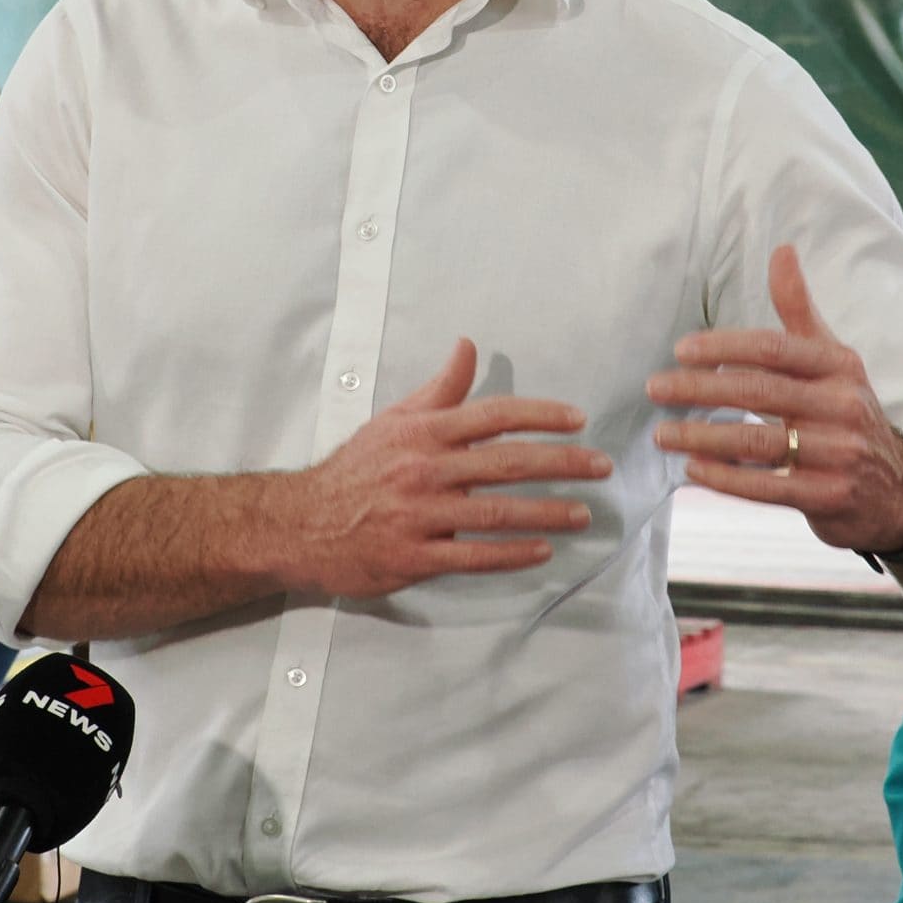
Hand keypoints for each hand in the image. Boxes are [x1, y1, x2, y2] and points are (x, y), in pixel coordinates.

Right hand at [275, 338, 611, 600]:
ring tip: (583, 514)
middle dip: (561, 464)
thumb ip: (440, 388)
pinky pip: (472, 556)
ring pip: (495, 513)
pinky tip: (542, 550)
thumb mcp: (395, 419)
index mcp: (423, 432)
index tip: (578, 419)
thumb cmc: (357, 469)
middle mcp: (425, 470)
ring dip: (546, 512)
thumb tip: (468, 345)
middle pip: (506, 463)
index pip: (493, 415)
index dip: (540, 415)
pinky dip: (511, 554)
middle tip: (601, 466)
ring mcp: (420, 516)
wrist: (302, 523)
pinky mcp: (414, 556)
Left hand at [648, 245, 902, 555]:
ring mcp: (838, 454)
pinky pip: (767, 488)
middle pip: (758, 393)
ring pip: (757, 443)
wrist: (895, 488)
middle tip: (655, 388)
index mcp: (839, 366)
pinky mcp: (828, 497)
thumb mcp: (832, 358)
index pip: (774, 348)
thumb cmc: (846, 411)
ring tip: (663, 433)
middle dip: (700, 389)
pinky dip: (725, 479)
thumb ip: (799, 309)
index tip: (681, 350)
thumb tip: (781, 250)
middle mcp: (843, 406)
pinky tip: (692, 469)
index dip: (725, 346)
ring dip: (702, 437)